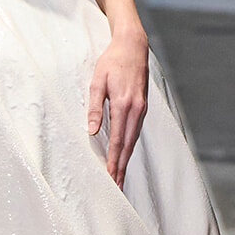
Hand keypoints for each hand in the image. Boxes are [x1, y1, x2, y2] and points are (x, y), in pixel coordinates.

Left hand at [87, 27, 148, 186]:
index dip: (113, 160)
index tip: (110, 176)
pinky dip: (130, 148)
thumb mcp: (97, 81)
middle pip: (128, 146)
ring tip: (120, 178)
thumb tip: (91, 131)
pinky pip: (136, 132)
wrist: (133, 46)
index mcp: (123, 105)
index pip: (118, 140)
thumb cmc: (112, 62)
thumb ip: (94, 107)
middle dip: (121, 168)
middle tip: (117, 188)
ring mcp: (141, 110)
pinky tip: (125, 156)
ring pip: (134, 141)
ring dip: (126, 160)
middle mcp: (136, 110)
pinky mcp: (142, 108)